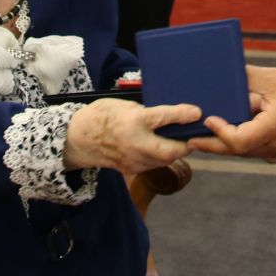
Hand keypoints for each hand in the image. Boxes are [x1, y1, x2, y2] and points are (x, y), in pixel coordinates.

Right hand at [63, 98, 199, 174]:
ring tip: (179, 138)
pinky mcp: (132, 169)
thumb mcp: (122, 105)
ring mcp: (133, 160)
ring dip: (175, 150)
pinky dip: (162, 155)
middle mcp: (134, 144)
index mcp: (131, 122)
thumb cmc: (101, 116)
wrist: (78, 140)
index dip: (182, 115)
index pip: (162, 118)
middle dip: (185, 144)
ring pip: (164, 160)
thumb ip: (144, 111)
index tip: (197, 112)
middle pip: (169, 151)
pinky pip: (154, 164)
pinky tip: (162, 145)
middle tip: (192, 133)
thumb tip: (167, 115)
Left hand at [190, 65, 275, 162]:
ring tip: (207, 136)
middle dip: (213, 145)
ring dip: (228, 144)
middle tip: (191, 141)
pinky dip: (245, 142)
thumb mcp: (275, 79)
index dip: (219, 133)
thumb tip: (222, 77)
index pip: (238, 141)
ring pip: (248, 152)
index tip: (209, 119)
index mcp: (274, 129)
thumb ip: (247, 79)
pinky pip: (260, 150)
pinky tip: (236, 132)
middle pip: (237, 151)